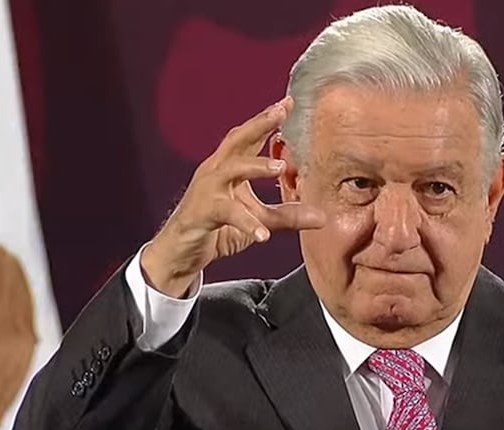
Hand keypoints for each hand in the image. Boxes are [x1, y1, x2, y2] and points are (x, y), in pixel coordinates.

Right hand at [141, 97, 325, 297]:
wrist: (181, 253)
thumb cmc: (216, 229)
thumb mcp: (258, 221)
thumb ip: (287, 217)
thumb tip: (322, 217)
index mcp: (228, 168)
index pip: (249, 137)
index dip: (267, 119)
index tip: (289, 102)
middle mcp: (215, 172)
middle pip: (237, 140)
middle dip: (259, 124)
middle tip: (280, 111)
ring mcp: (206, 191)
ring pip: (231, 170)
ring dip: (255, 166)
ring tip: (279, 166)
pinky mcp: (201, 213)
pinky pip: (226, 213)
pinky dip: (246, 223)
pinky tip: (262, 235)